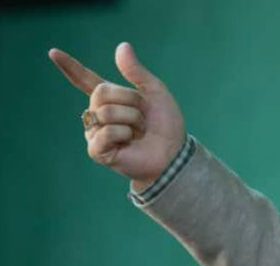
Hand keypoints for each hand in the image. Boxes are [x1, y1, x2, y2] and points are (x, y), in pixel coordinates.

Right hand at [49, 42, 185, 190]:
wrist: (174, 153)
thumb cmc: (166, 125)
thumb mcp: (155, 92)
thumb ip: (136, 71)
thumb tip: (122, 46)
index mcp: (112, 99)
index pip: (85, 80)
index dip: (70, 67)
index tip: (54, 53)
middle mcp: (99, 114)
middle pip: (101, 93)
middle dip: (129, 101)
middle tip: (143, 117)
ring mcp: (96, 132)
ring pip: (105, 112)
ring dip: (131, 119)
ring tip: (139, 132)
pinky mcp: (97, 150)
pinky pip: (105, 132)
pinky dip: (124, 134)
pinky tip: (130, 143)